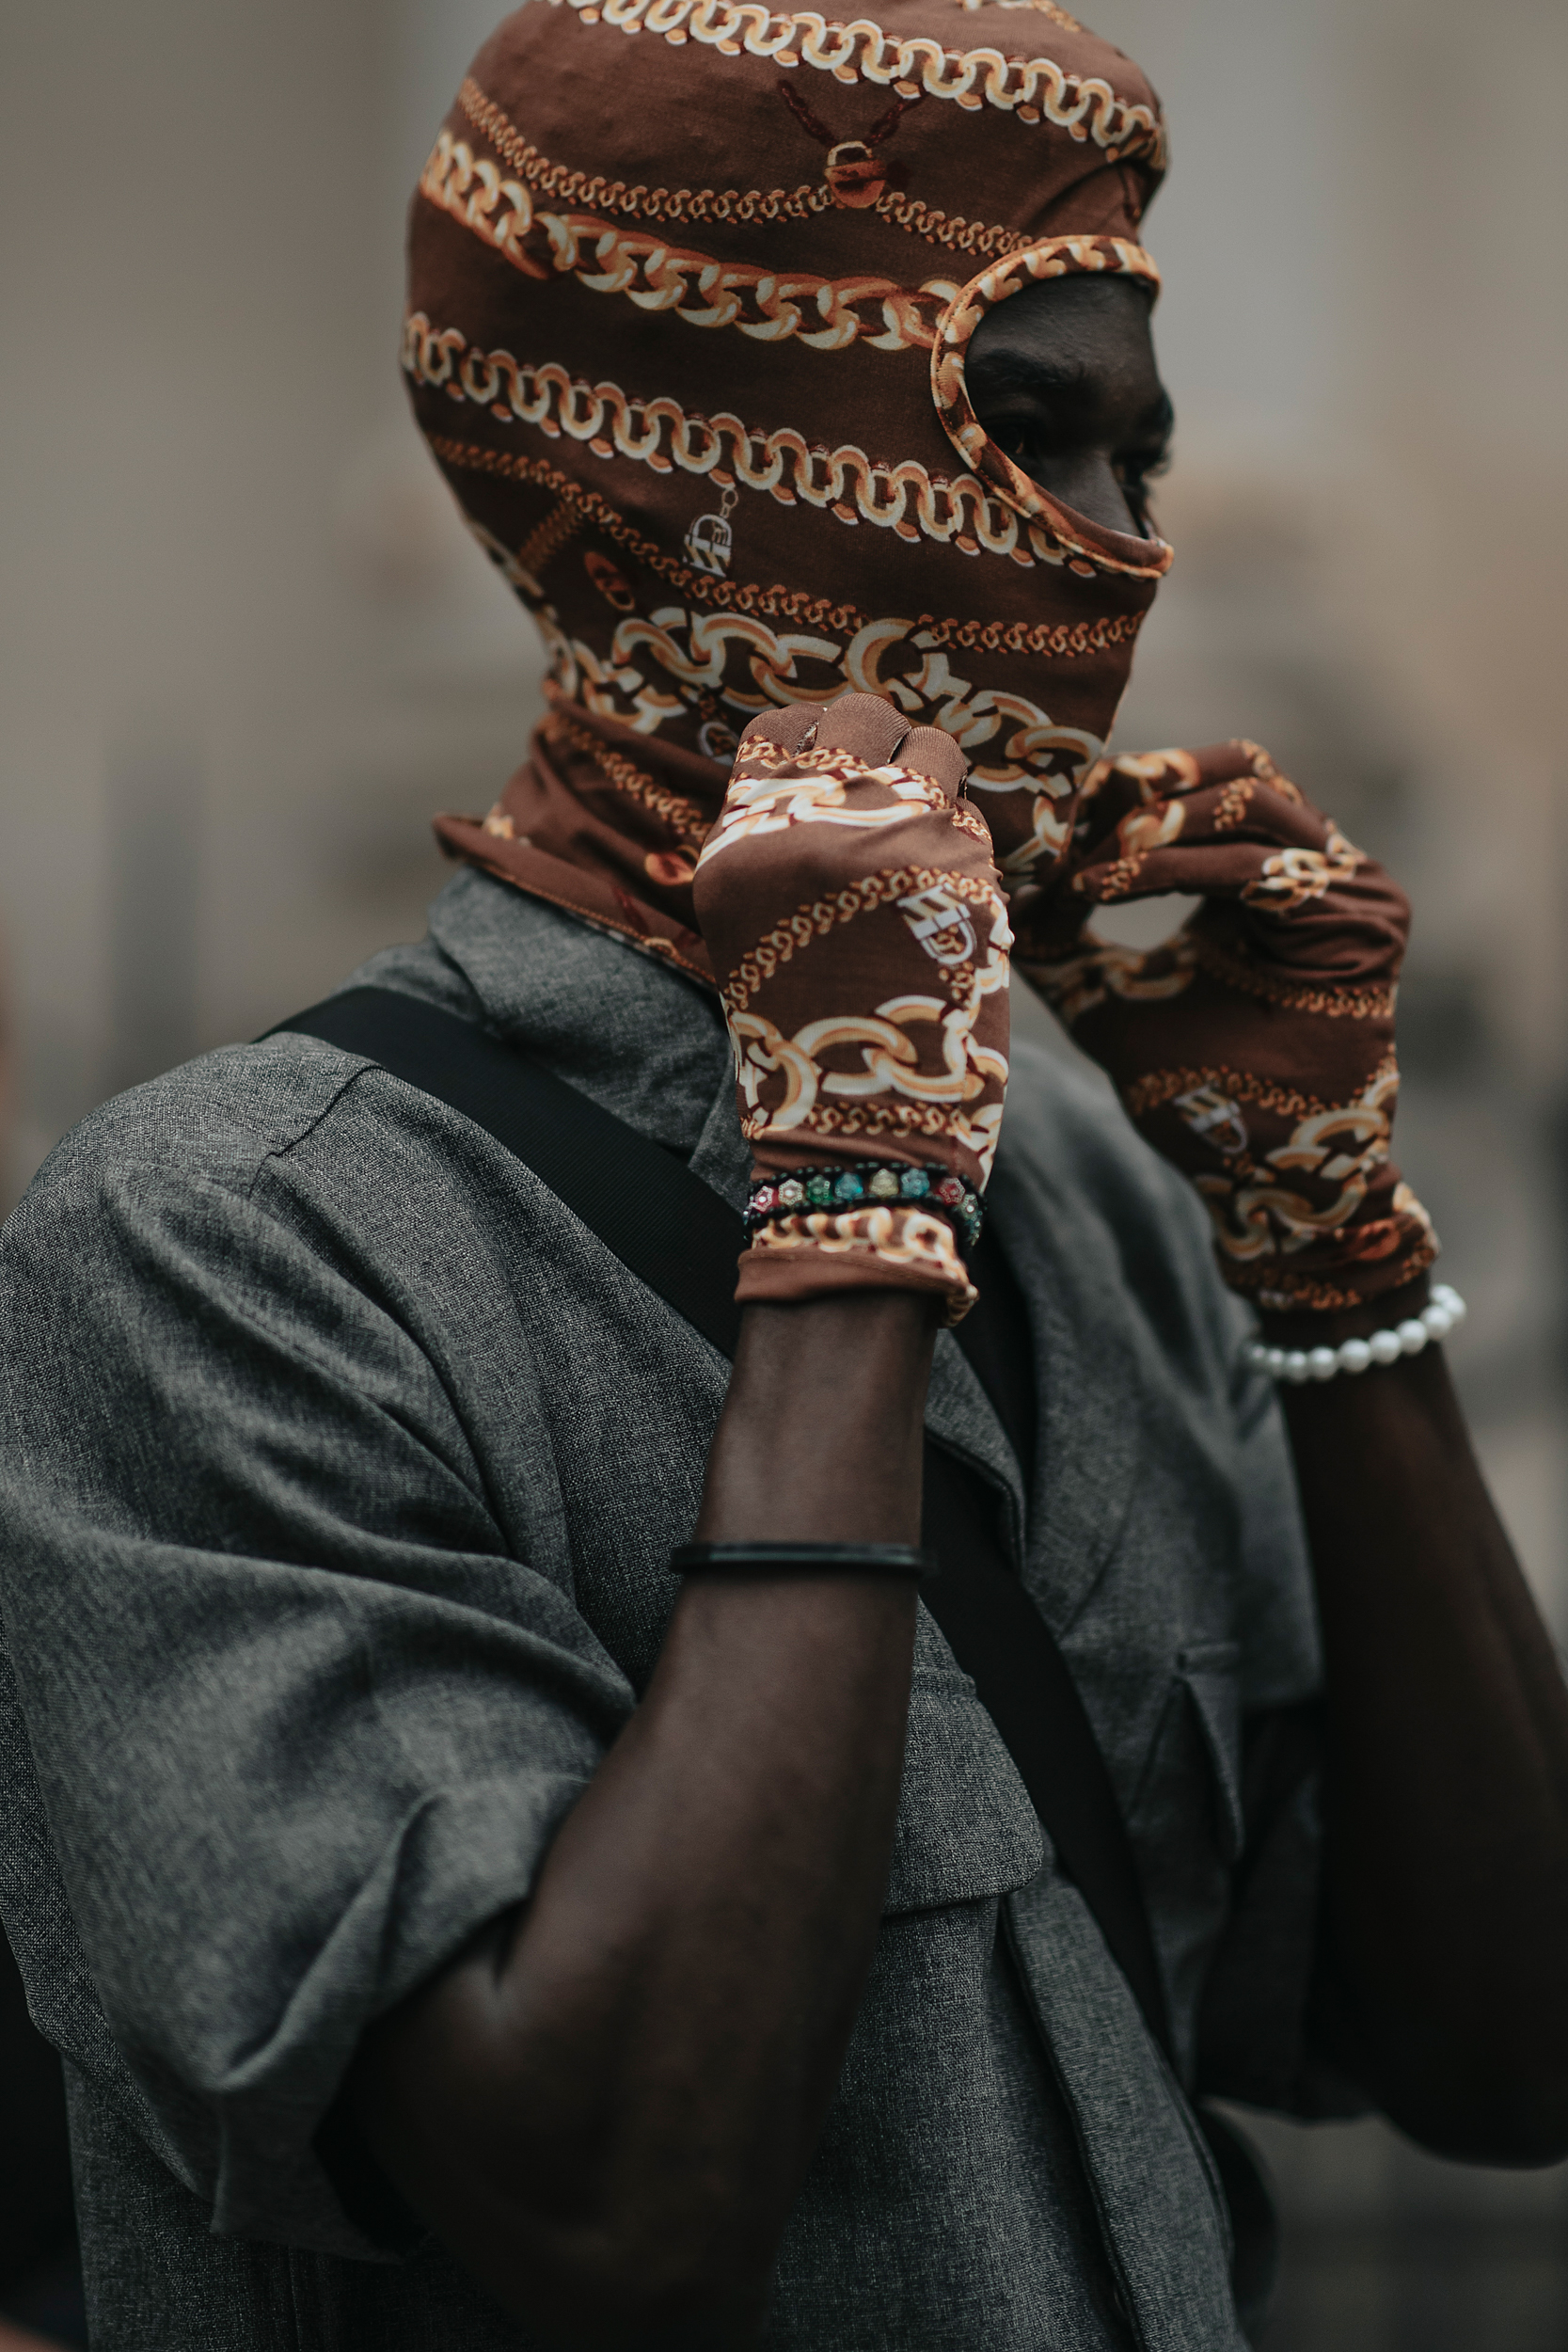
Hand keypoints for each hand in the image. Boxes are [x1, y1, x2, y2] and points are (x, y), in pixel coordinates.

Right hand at [693, 693, 1009, 1322]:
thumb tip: (838, 763)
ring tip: (921, 854)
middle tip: (893, 798)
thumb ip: (781, 843)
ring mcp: (892, 847)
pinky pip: (975, 820)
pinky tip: (945, 903)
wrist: (854, 1137)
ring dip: (936, 787)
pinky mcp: (965, 877)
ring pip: (935, 752)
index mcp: (742, 845)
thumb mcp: (753, 933)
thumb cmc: (801, 1043)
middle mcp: (812, 830)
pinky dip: (967, 848)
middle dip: (885, 744)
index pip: (783, 728)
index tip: (839, 769)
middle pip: (863, 714)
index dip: (819, 738)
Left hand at [1013, 738, 1435, 1312]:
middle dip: (1141, 788)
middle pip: (1239, 768)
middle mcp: (1320, 869)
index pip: (1205, 787)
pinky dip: (1174, 870)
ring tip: (1075, 864)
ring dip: (1150, 826)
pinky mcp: (1366, 926)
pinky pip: (1263, 869)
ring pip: (1252, 802)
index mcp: (1270, 877)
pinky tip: (1101, 888)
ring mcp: (1351, 890)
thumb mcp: (1109, 1004)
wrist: (1269, 1181)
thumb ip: (1064, 947)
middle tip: (1058, 818)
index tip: (1036, 816)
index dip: (1121, 789)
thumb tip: (986, 899)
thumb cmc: (1199, 1099)